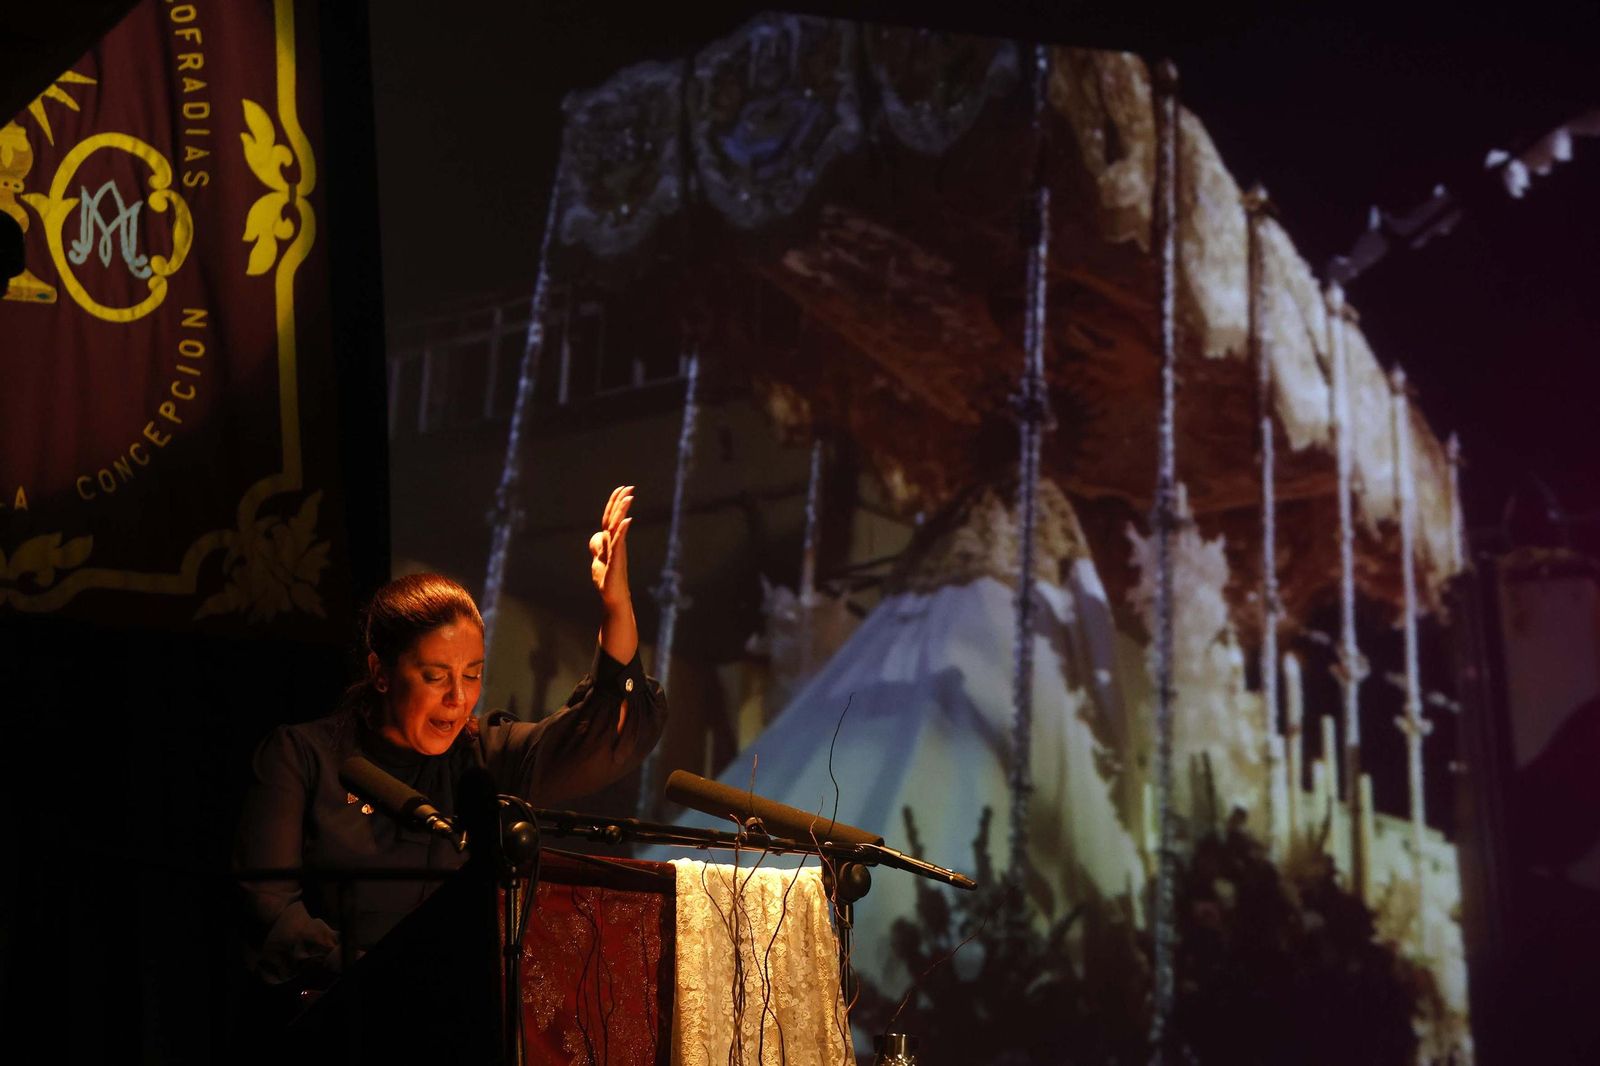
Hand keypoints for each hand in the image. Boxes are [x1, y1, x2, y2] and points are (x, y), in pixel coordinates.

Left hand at [589, 485, 633, 609]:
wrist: (613, 598)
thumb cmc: (607, 580)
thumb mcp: (598, 560)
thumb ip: (597, 546)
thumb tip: (597, 534)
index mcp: (610, 541)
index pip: (611, 518)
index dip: (614, 503)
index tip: (622, 488)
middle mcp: (615, 543)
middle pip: (615, 519)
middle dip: (621, 502)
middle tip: (630, 487)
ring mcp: (616, 551)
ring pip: (618, 528)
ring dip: (622, 512)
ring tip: (629, 498)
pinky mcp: (616, 561)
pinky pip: (618, 543)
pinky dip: (622, 531)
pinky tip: (626, 521)